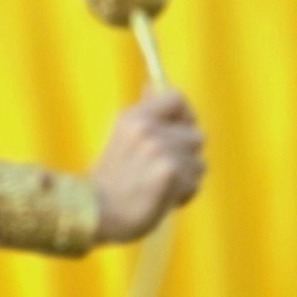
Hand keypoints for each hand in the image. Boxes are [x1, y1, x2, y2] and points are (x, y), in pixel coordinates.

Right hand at [91, 86, 205, 243]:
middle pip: (195, 135)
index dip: (186, 116)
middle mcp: (147, 128)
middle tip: (163, 170)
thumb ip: (144, 111)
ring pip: (199, 162)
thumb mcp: (122, 135)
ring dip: (186, 177)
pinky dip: (184, 194)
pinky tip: (163, 198)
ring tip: (161, 186)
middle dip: (186, 156)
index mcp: (134, 116)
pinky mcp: (169, 172)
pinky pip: (195, 181)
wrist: (98, 211)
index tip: (181, 132)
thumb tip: (154, 84)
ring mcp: (159, 149)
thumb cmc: (112, 178)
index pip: (177, 99)